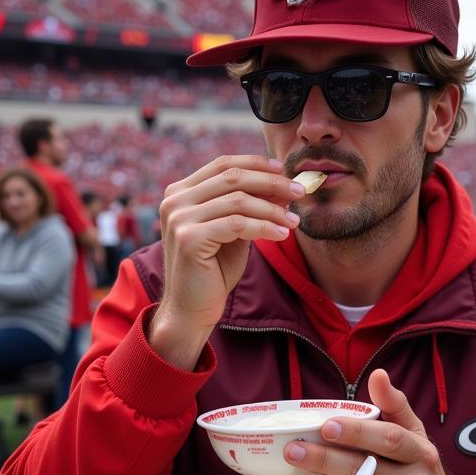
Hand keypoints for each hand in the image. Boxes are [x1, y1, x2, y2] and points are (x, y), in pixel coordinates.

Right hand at [148, 156, 301, 369]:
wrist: (191, 310)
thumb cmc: (213, 272)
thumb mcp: (234, 232)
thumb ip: (250, 208)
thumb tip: (283, 187)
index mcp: (181, 192)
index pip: (223, 165)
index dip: (257, 164)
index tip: (285, 170)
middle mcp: (175, 200)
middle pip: (233, 177)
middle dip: (271, 183)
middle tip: (300, 192)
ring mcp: (179, 218)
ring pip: (238, 200)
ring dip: (272, 209)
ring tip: (294, 220)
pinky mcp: (189, 238)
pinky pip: (237, 224)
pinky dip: (264, 227)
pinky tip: (281, 235)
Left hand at [287, 369, 475, 474]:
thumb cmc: (424, 473)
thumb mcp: (418, 436)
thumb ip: (395, 406)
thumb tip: (378, 375)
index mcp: (422, 455)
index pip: (389, 440)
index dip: (357, 432)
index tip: (327, 425)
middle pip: (362, 469)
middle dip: (323, 458)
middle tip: (294, 448)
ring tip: (296, 465)